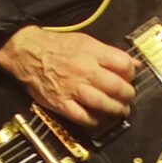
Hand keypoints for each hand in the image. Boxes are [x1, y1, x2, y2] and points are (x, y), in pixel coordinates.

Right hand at [0, 26, 137, 128]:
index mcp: (92, 53)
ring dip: (116, 109)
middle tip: (128, 97)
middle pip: (116, 87)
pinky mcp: (61, 104)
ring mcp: (72, 89)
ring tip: (121, 110)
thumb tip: (135, 64)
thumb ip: (110, 54)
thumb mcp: (86, 42)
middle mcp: (84, 71)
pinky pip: (83, 117)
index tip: (130, 78)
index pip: (123, 65)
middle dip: (128, 95)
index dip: (131, 73)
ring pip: (103, 104)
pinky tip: (99, 118)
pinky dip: (95, 120)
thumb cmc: (58, 47)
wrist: (27, 53)